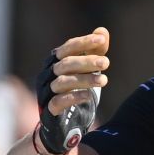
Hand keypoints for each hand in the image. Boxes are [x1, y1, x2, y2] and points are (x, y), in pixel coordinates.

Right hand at [36, 27, 109, 153]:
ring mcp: (47, 92)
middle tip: (106, 63)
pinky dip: (73, 97)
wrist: (62, 123)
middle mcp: (48, 74)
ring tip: (104, 81)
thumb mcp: (87, 70)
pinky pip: (57, 101)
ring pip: (63, 82)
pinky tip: (88, 96)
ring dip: (84, 80)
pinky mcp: (49, 110)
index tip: (102, 40)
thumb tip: (102, 31)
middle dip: (87, 62)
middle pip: (66, 64)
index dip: (84, 42)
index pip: (68, 47)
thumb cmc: (74, 91)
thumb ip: (94, 51)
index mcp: (55, 62)